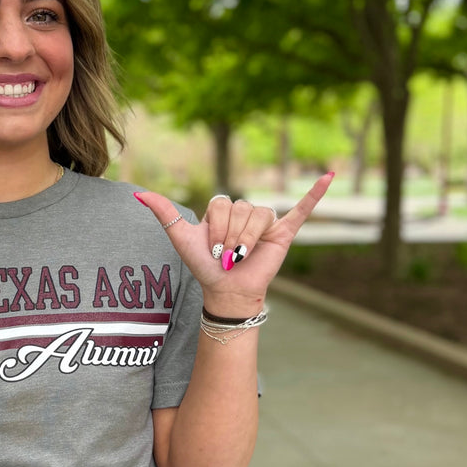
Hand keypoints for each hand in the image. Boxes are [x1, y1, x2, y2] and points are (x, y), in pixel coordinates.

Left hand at [133, 173, 334, 314]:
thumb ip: (163, 213)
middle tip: (228, 256)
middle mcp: (245, 211)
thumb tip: (137, 192)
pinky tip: (329, 176)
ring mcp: (266, 221)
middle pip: (240, 209)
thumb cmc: (204, 265)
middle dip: (230, 236)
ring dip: (247, 240)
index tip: (211, 248)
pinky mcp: (284, 231)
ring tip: (242, 256)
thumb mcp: (180, 236)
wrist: (225, 290)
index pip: (222, 203)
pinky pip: (302, 209)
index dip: (215, 227)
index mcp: (224, 207)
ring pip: (259, 215)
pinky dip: (316, 193)